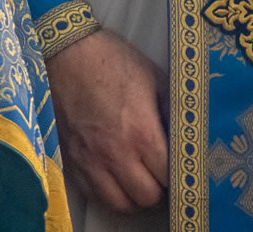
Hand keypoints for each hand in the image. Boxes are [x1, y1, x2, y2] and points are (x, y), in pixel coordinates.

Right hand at [47, 28, 168, 213]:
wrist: (64, 50)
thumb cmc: (112, 60)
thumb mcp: (154, 78)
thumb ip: (173, 112)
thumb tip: (188, 136)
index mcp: (142, 134)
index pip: (170, 178)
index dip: (177, 173)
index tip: (176, 165)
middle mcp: (116, 153)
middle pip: (146, 197)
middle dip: (157, 187)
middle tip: (157, 171)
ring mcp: (90, 159)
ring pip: (119, 203)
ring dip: (131, 194)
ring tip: (135, 178)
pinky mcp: (70, 157)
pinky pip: (91, 193)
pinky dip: (105, 191)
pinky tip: (111, 175)